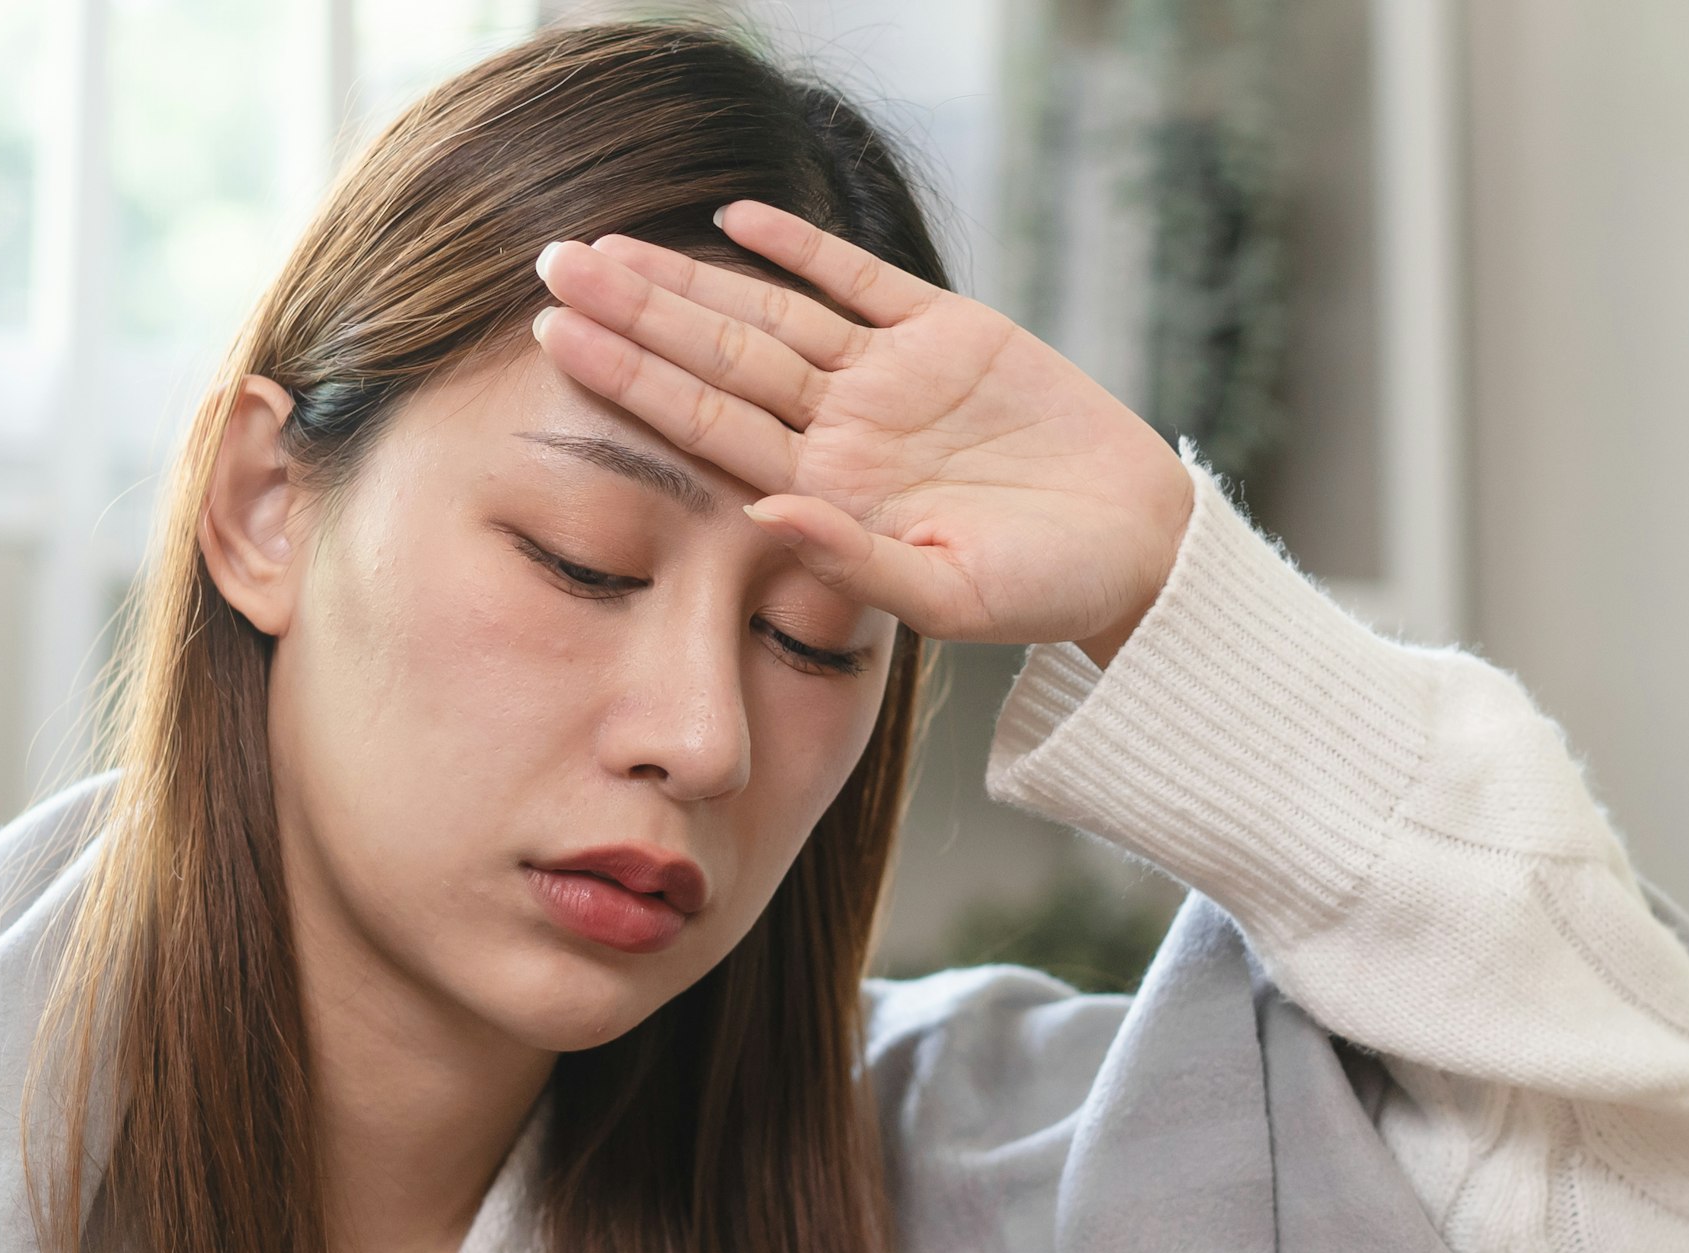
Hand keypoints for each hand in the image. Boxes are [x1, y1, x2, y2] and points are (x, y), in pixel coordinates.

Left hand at [532, 201, 1197, 664]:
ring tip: (610, 244)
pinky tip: (734, 218)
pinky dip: (800, 247)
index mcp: (827, 493)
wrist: (1136, 549)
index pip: (706, 426)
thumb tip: (762, 515)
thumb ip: (851, 561)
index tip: (556, 342)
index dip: (632, 381)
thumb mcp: (948, 598)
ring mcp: (889, 378)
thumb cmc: (1044, 592)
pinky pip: (858, 280)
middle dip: (635, 311)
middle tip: (552, 264)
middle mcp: (841, 429)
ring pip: (768, 313)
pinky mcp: (948, 332)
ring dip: (691, 276)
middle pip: (717, 356)